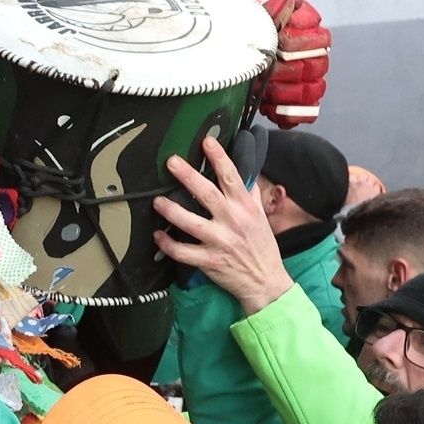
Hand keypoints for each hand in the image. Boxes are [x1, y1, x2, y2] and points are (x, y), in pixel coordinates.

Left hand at [151, 135, 294, 315]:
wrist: (266, 282)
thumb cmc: (262, 247)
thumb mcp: (261, 217)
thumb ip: (250, 195)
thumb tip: (245, 173)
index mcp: (245, 207)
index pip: (232, 177)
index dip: (219, 158)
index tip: (207, 142)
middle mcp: (233, 221)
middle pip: (207, 194)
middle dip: (188, 176)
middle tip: (171, 162)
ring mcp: (220, 241)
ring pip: (191, 222)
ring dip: (172, 211)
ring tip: (157, 201)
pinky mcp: (209, 260)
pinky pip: (183, 252)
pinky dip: (168, 245)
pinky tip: (157, 235)